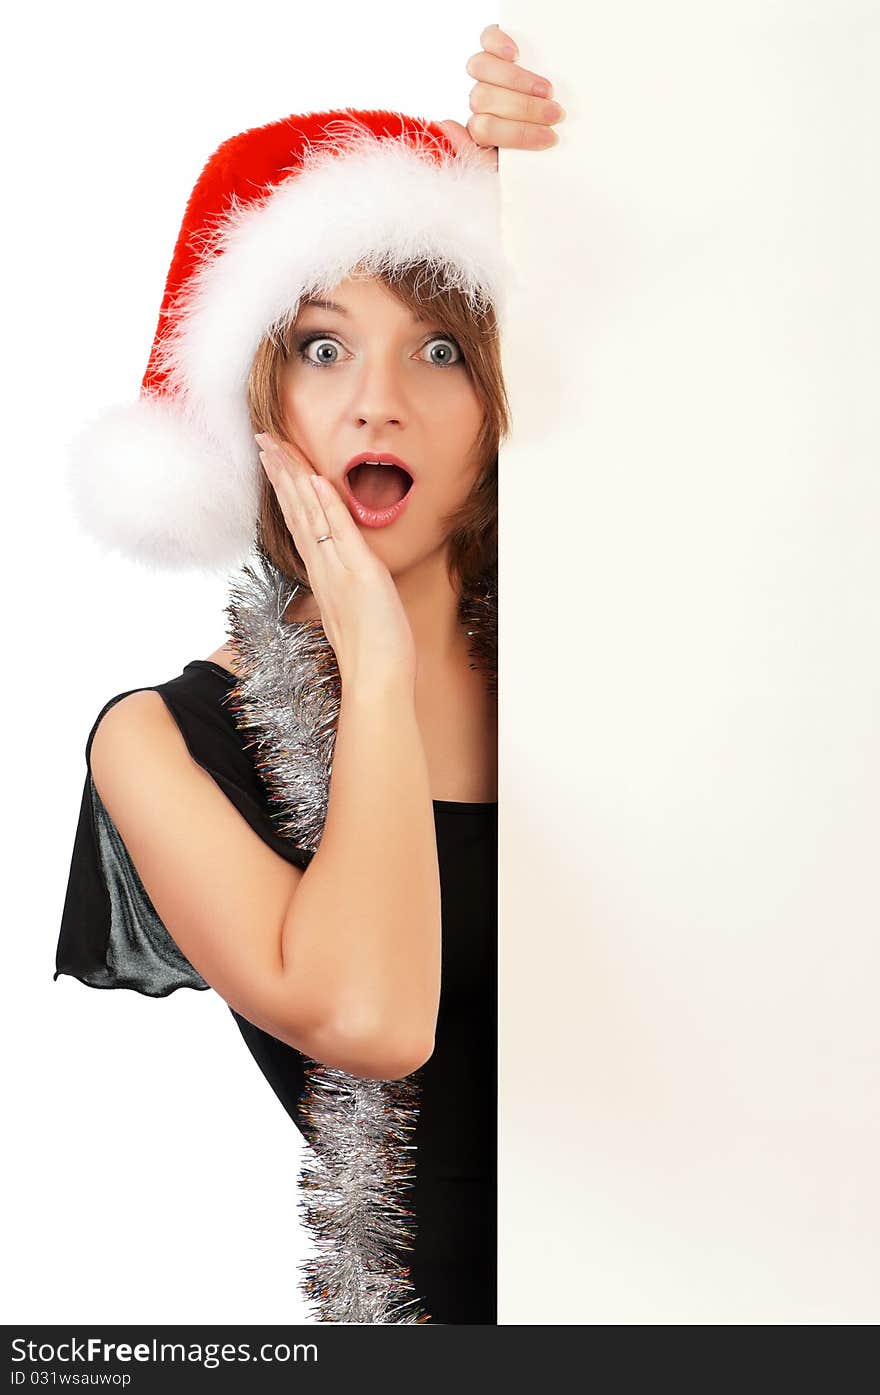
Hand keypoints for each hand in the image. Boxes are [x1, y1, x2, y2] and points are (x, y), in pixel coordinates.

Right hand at [255, 433, 417, 691]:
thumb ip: (342, 590)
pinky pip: (339, 532)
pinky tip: (313, 480)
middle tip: (262, 439)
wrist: (376, 679)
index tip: (274, 461)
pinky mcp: (359, 574)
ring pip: (310, 515)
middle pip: (296, 511)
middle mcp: (324, 568)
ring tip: (276, 447)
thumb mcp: (352, 613)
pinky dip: (326, 505)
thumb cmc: (370, 652)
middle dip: (279, 472)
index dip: (286, 490)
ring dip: (293, 478)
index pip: (300, 522)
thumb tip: (338, 582)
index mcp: (323, 574)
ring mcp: (338, 569)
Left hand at [437, 23, 563, 168]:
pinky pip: (487, 38)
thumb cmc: (536, 142)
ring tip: (547, 91)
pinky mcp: (495, 46)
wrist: (557, 111)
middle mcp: (479, 101)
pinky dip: (499, 43)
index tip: (550, 138)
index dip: (518, 133)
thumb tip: (448, 127)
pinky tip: (515, 54)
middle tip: (554, 114)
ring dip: (517, 80)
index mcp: (482, 131)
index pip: (483, 129)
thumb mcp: (516, 161)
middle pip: (483, 98)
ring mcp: (485, 72)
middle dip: (524, 108)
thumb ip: (481, 156)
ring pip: (480, 68)